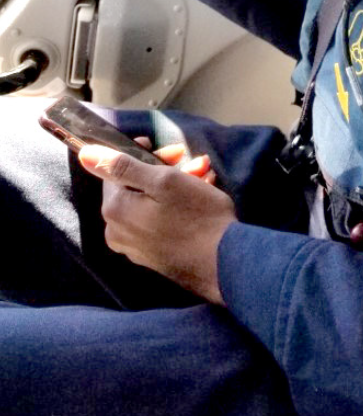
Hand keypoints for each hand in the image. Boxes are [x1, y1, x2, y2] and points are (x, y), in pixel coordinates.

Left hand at [79, 141, 236, 302]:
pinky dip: (176, 206)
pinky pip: (157, 222)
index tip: (171, 151)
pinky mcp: (153, 257)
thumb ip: (123, 166)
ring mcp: (135, 248)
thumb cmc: (196, 216)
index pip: (117, 170)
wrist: (225, 264)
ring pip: (150, 203)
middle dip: (166, 170)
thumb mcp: (163, 181)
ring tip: (204, 176)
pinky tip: (200, 196)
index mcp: (115, 211)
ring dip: (176, 185)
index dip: (144, 155)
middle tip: (195, 163)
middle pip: (135, 187)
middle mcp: (117, 232)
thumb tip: (85, 154)